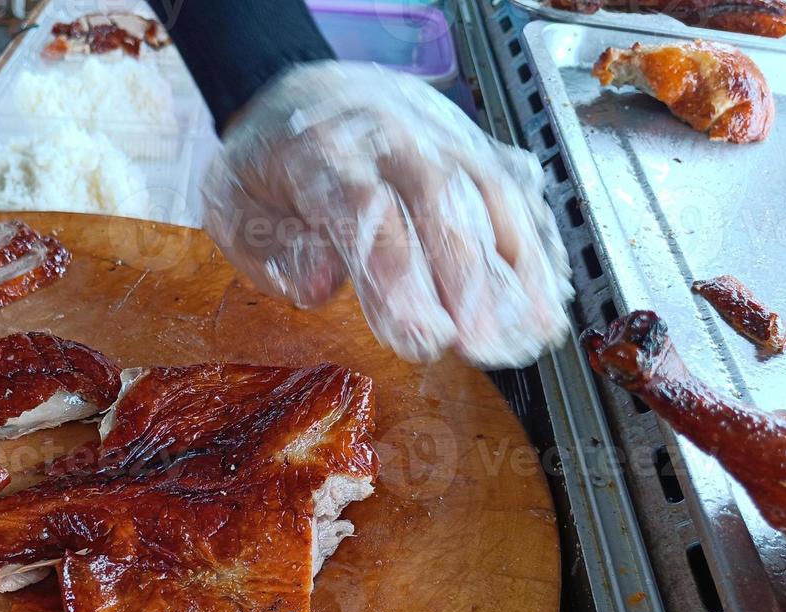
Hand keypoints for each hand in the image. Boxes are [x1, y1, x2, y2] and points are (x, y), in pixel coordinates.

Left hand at [201, 62, 572, 367]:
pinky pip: (515, 187)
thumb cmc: (268, 165)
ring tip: (534, 330)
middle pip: (439, 201)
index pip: (366, 211)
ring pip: (490, 191)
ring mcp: (441, 135)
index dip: (398, 278)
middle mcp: (392, 135)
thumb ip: (272, 251)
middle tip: (478, 345)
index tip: (420, 337)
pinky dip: (538, 239)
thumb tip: (320, 285)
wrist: (304, 93)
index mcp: (323, 150)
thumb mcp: (235, 207)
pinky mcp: (475, 145)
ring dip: (518, 265)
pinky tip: (550, 291)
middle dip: (465, 278)